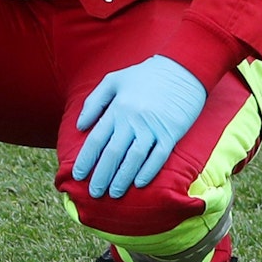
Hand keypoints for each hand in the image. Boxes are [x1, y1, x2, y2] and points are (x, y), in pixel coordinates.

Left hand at [72, 55, 207, 197]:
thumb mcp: (113, 80)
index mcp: (117, 109)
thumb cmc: (144, 74)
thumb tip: (80, 126)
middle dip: (102, 175)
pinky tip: (139, 183)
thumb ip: (94, 102)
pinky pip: (159, 156)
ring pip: (134, 158)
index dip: (86, 160)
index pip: (96, 140)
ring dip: (123, 178)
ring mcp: (153, 127)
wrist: (182, 68)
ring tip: (114, 193)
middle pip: (113, 153)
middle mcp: (132, 120)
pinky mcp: (172, 132)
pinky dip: (148, 170)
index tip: (78, 176)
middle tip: (94, 193)